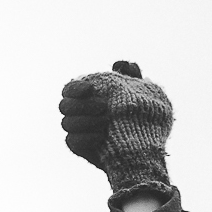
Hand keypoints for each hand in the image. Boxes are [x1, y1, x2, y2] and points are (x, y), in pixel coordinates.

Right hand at [58, 60, 172, 199]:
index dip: (75, 87)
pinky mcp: (79, 146)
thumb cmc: (144, 118)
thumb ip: (132, 77)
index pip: (69, 88)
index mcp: (88, 96)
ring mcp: (77, 130)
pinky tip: (101, 138)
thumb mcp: (144, 94)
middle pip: (64, 105)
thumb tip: (122, 63)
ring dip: (85, 122)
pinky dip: (85, 138)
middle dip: (82, 106)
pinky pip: (72, 141)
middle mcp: (78, 112)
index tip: (91, 88)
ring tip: (106, 123)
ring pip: (67, 123)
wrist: (146, 148)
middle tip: (104, 108)